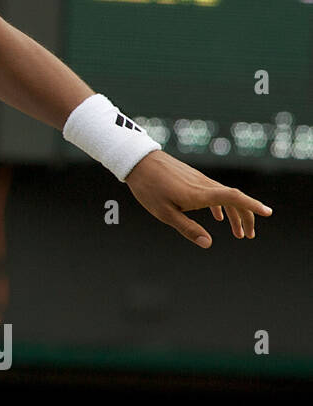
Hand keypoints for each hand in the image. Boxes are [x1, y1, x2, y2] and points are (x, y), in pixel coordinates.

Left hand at [124, 150, 272, 247]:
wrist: (138, 161)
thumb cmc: (149, 188)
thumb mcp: (164, 213)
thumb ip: (187, 228)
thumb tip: (208, 244)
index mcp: (199, 194)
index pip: (234, 198)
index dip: (252, 205)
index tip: (268, 213)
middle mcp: (204, 185)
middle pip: (235, 199)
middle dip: (246, 217)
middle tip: (249, 236)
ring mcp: (199, 180)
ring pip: (225, 196)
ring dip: (234, 214)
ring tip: (238, 233)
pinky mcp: (193, 178)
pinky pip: (214, 192)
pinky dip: (221, 206)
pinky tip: (219, 217)